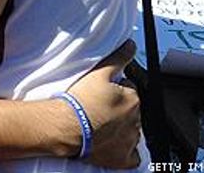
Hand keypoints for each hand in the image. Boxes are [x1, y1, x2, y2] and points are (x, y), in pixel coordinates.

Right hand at [66, 40, 141, 168]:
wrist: (67, 127)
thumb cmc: (81, 101)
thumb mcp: (99, 72)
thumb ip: (118, 58)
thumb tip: (131, 45)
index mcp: (132, 99)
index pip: (128, 90)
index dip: (114, 90)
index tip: (101, 93)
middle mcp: (135, 120)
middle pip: (129, 110)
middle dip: (117, 108)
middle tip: (98, 107)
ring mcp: (130, 140)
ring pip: (130, 131)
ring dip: (119, 127)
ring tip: (99, 123)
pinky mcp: (123, 158)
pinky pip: (131, 155)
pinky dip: (124, 150)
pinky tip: (111, 143)